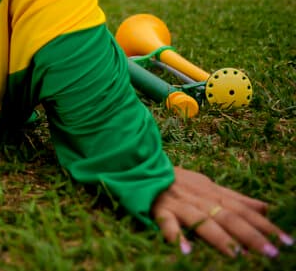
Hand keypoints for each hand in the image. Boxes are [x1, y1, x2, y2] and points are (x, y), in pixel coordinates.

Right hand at [152, 166, 292, 257]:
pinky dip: (176, 235)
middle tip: (271, 253)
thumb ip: (235, 198)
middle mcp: (200, 198)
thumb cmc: (175, 179)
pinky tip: (186, 251)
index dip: (265, 225)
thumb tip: (266, 208)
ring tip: (237, 256)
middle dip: (251, 236)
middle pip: (229, 217)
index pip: (244, 209)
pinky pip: (167, 222)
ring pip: (203, 220)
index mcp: (213, 192)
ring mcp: (179, 203)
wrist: (139, 164)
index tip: (286, 241)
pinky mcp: (158, 209)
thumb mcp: (207, 184)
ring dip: (220, 238)